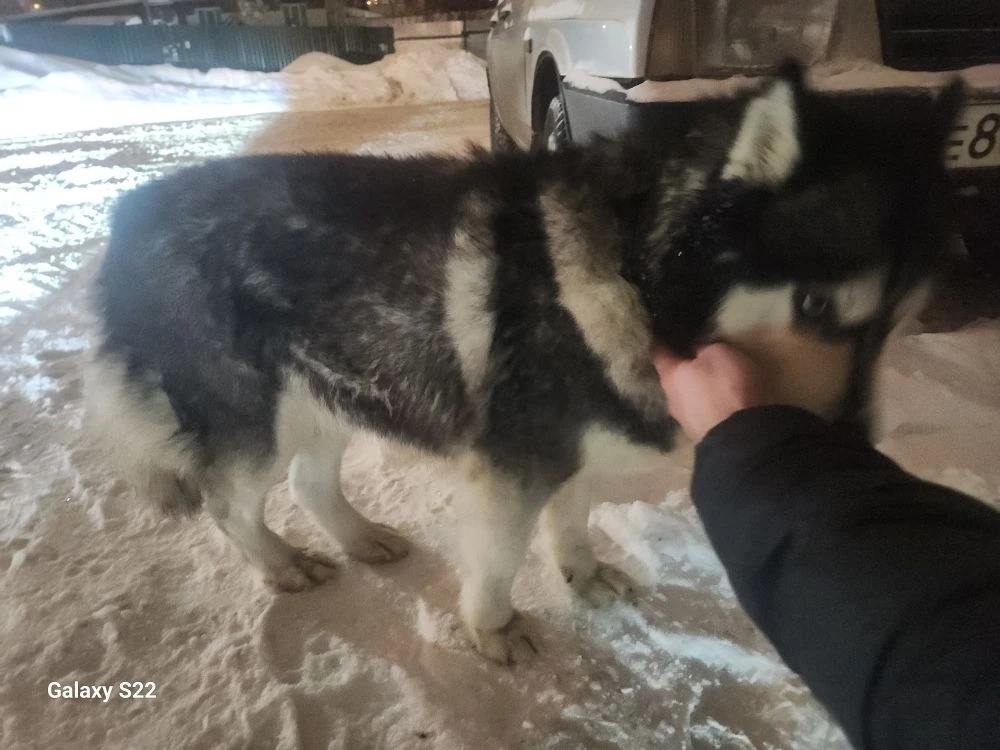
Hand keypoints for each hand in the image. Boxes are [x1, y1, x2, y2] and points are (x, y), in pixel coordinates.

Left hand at [652, 343, 770, 442]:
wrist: (740, 437)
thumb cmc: (726, 386)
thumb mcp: (719, 354)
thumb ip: (702, 348)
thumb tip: (694, 351)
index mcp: (669, 375)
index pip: (658, 351)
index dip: (662, 339)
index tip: (665, 331)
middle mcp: (669, 398)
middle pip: (672, 376)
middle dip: (681, 366)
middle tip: (694, 354)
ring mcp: (683, 419)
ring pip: (685, 396)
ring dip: (694, 388)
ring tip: (710, 380)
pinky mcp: (699, 433)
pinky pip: (699, 411)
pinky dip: (705, 404)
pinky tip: (717, 400)